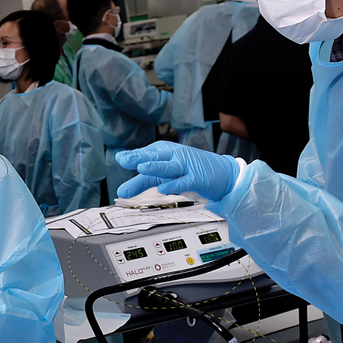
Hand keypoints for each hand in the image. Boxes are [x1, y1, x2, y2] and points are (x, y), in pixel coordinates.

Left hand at [115, 141, 241, 201]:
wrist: (222, 174)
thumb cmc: (190, 171)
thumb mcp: (163, 176)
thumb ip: (141, 182)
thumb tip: (120, 190)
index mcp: (164, 152)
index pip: (146, 154)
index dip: (133, 156)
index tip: (120, 158)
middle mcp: (174, 157)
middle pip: (155, 157)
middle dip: (139, 157)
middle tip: (124, 160)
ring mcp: (186, 167)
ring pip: (168, 166)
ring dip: (155, 166)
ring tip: (142, 168)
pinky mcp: (197, 178)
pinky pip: (184, 182)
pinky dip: (175, 185)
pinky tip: (164, 189)